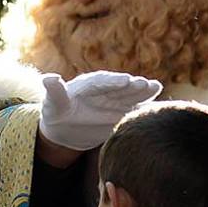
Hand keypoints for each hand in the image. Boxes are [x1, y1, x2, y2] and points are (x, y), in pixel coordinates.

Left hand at [37, 71, 161, 151]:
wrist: (64, 128)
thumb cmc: (55, 112)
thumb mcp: (52, 104)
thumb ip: (54, 92)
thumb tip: (49, 78)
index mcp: (87, 85)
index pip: (101, 82)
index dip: (113, 81)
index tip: (125, 81)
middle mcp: (104, 89)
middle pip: (120, 86)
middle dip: (132, 85)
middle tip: (146, 84)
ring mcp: (114, 100)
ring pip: (130, 95)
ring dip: (142, 92)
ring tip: (155, 88)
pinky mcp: (121, 111)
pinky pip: (134, 108)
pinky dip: (145, 105)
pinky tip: (158, 101)